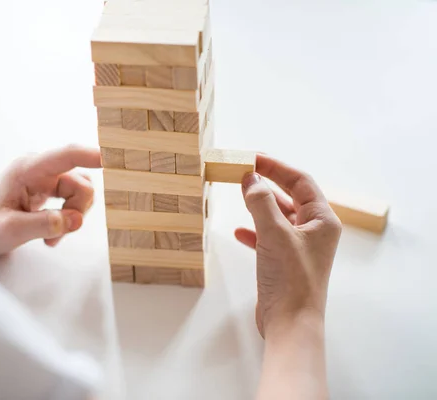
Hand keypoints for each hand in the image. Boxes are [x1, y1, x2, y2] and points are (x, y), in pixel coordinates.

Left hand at [0, 145, 101, 255]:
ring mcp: (46, 178)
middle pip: (81, 182)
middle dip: (78, 210)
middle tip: (57, 234)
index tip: (110, 158)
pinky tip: (50, 234)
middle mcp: (41, 169)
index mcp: (28, 169)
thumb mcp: (9, 230)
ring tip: (50, 236)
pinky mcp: (49, 189)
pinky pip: (73, 201)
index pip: (66, 156)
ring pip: (81, 192)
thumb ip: (43, 224)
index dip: (90, 155)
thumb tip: (76, 221)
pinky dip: (68, 219)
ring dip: (73, 216)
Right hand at [234, 154, 341, 337]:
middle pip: (290, 195)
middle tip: (243, 170)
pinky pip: (269, 236)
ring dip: (259, 205)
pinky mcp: (285, 261)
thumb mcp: (274, 234)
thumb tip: (250, 178)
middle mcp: (315, 231)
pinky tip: (239, 231)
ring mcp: (300, 247)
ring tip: (240, 193)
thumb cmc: (290, 279)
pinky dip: (254, 230)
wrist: (290, 323)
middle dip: (267, 183)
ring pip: (279, 215)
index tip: (253, 158)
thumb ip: (261, 203)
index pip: (300, 181)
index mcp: (322, 220)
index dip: (276, 167)